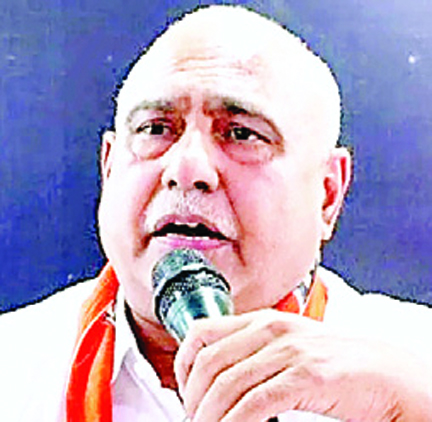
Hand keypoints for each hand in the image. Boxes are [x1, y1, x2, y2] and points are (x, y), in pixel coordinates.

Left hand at [174, 309, 431, 421]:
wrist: (382, 370)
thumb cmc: (333, 359)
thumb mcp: (285, 345)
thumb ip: (253, 352)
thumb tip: (217, 377)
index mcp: (262, 320)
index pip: (202, 332)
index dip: (182, 364)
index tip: (182, 390)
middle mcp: (271, 330)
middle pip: (208, 363)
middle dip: (192, 398)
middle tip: (193, 418)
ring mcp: (288, 351)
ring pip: (227, 385)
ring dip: (208, 416)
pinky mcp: (306, 376)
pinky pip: (255, 404)